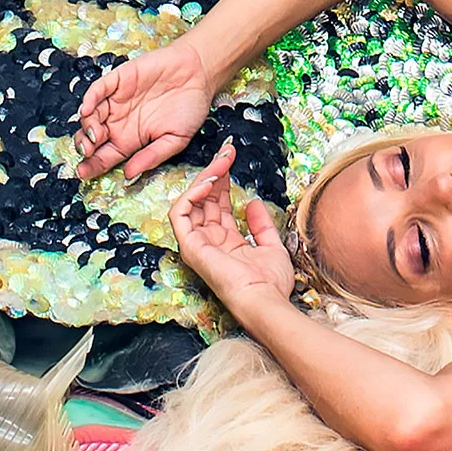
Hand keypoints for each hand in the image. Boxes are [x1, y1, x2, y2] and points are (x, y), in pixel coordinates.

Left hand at [76, 38, 214, 179]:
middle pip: (91, 138)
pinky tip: (87, 110)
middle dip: (85, 147)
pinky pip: (96, 90)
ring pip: (89, 116)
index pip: (105, 156)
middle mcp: (119, 122)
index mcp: (131, 140)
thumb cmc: (191, 108)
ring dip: (86, 127)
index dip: (92, 165)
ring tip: (93, 134)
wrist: (199, 75)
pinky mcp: (117, 81)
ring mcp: (116, 101)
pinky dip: (88, 100)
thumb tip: (129, 174)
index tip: (84, 173)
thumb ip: (153, 156)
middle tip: (88, 152)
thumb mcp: (176, 140)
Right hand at [170, 143, 294, 309]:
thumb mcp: (271, 246)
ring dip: (205, 178)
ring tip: (221, 162)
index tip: (233, 159)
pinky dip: (191, 195)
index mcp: (226, 242)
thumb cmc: (270, 282)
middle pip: (205, 200)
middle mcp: (209, 241)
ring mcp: (197, 244)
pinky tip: (209, 182)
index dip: (224, 181)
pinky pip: (180, 214)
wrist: (265, 300)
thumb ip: (261, 225)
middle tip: (228, 151)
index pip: (219, 205)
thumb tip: (252, 202)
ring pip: (192, 202)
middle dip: (214, 172)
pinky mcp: (189, 246)